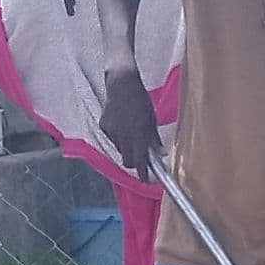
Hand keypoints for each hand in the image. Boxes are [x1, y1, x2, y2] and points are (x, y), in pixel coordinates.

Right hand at [100, 65, 157, 179]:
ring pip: (120, 149)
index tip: (146, 180)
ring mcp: (112, 132)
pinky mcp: (104, 126)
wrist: (121, 84)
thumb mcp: (152, 119)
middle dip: (134, 162)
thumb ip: (154, 138)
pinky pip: (112, 138)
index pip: (139, 162)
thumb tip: (161, 154)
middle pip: (127, 160)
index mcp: (138, 135)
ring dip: (127, 147)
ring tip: (131, 132)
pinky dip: (118, 136)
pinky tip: (121, 124)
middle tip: (141, 158)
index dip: (142, 173)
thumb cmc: (141, 101)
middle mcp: (123, 136)